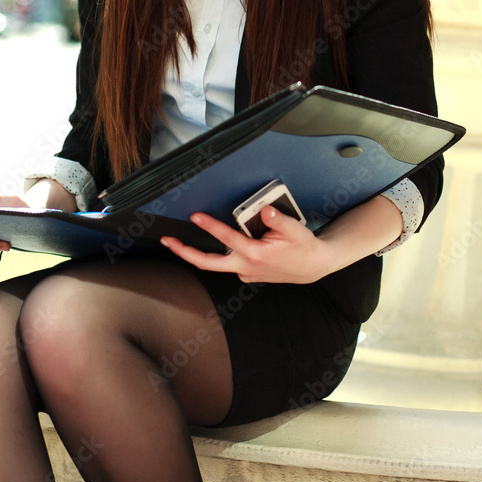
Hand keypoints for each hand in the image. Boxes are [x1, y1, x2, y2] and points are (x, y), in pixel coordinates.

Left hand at [160, 206, 331, 283]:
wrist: (313, 266)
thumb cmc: (304, 247)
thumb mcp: (295, 229)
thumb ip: (278, 219)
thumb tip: (265, 209)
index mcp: (256, 254)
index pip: (227, 239)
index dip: (209, 227)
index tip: (195, 216)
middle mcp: (247, 266)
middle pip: (209, 263)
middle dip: (185, 253)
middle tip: (168, 241)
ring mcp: (246, 272)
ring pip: (217, 264)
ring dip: (199, 253)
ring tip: (180, 240)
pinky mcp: (248, 272)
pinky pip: (230, 263)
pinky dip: (221, 254)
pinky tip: (217, 244)